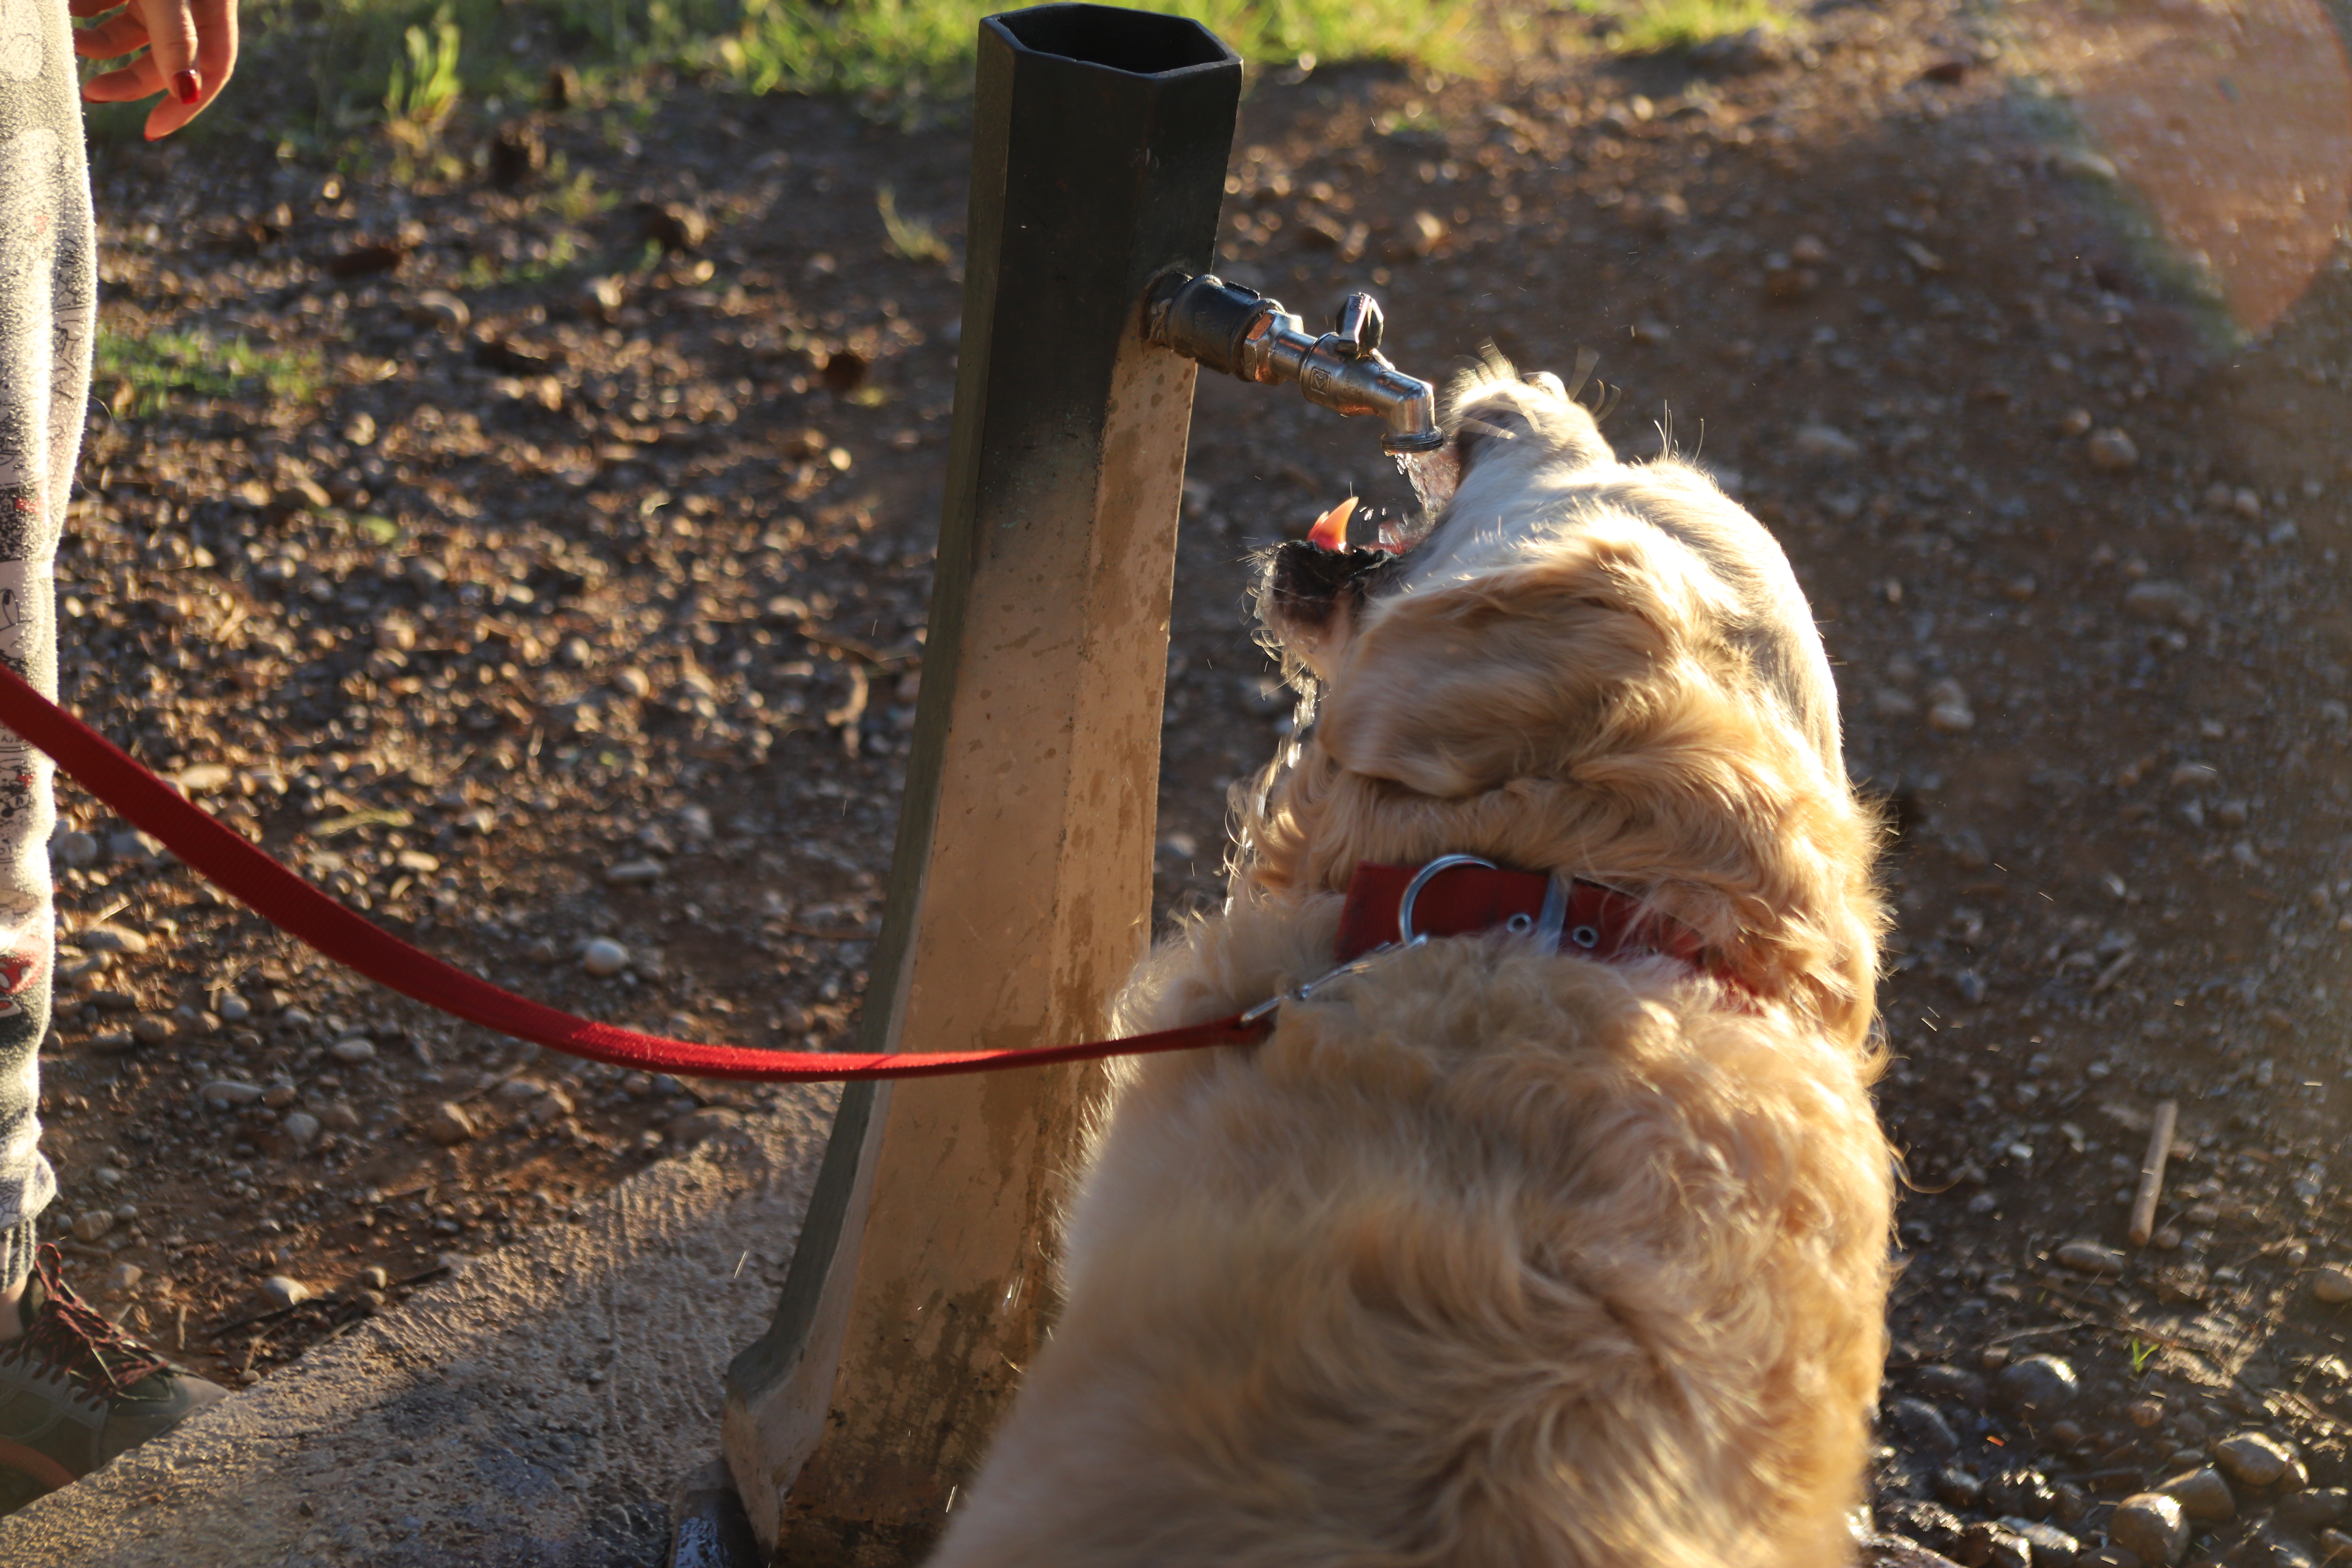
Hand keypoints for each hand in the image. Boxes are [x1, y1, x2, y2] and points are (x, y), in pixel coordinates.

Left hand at [70, 0, 238, 141]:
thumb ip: (177, 38)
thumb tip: (186, 93)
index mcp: (213, 12)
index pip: (212, 71)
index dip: (184, 106)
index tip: (150, 132)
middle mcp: (188, 6)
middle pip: (164, 60)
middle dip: (126, 80)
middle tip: (92, 92)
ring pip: (130, 31)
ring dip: (99, 44)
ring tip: (71, 42)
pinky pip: (109, 1)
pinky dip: (87, 10)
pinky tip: (69, 12)